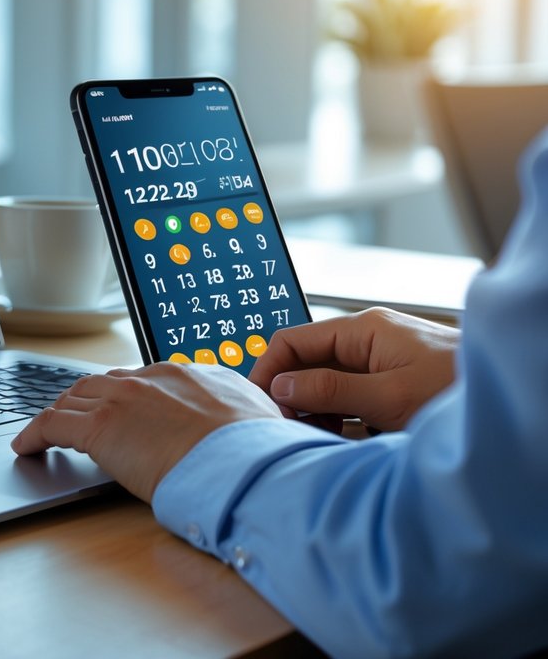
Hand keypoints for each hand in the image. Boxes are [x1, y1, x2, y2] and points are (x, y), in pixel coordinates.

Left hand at [12, 363, 281, 502]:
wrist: (243, 461)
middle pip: (103, 382)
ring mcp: (122, 398)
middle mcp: (151, 378)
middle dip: (86, 398)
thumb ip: (245, 415)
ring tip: (47, 430)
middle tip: (73, 415)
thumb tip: (256, 425)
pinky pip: (52, 425)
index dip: (127, 395)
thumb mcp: (258, 420)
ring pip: (73, 399)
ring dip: (58, 414)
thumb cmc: (257, 453)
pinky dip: (34, 434)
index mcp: (189, 375)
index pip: (146, 379)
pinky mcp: (98, 426)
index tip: (121, 408)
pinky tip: (25, 447)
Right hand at [248, 307, 459, 431]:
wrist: (508, 398)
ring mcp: (380, 360)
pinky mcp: (391, 381)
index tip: (258, 403)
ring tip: (320, 437)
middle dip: (292, 395)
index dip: (269, 370)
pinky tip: (344, 437)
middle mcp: (368, 339)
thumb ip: (328, 391)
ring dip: (317, 409)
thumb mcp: (386, 397)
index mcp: (362, 330)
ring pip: (327, 381)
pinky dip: (340, 415)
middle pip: (307, 362)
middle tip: (289, 429)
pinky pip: (350, 394)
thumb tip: (280, 387)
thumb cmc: (457, 392)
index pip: (292, 340)